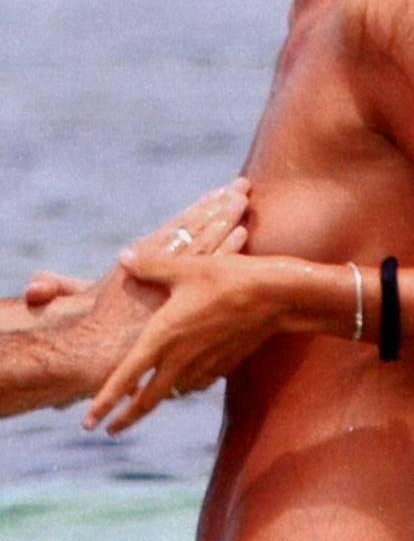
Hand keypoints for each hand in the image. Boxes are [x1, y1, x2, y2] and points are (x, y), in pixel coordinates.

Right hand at [24, 176, 250, 305]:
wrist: (90, 352)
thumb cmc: (85, 327)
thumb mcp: (79, 302)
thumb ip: (70, 286)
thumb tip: (41, 283)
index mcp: (138, 262)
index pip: (175, 229)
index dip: (197, 210)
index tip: (218, 191)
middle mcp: (157, 268)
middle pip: (195, 232)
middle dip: (218, 210)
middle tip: (241, 188)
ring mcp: (172, 280)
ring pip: (205, 245)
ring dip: (226, 223)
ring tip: (243, 206)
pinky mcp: (183, 292)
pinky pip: (210, 268)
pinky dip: (227, 250)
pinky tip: (243, 236)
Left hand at [82, 251, 278, 434]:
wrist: (275, 296)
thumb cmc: (227, 278)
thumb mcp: (185, 268)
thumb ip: (151, 267)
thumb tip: (124, 258)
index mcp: (163, 336)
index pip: (126, 378)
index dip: (105, 401)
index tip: (89, 422)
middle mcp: (180, 358)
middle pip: (148, 399)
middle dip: (127, 417)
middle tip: (111, 430)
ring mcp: (204, 365)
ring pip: (174, 391)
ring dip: (158, 398)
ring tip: (145, 400)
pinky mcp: (224, 364)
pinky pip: (198, 382)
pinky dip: (186, 384)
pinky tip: (185, 380)